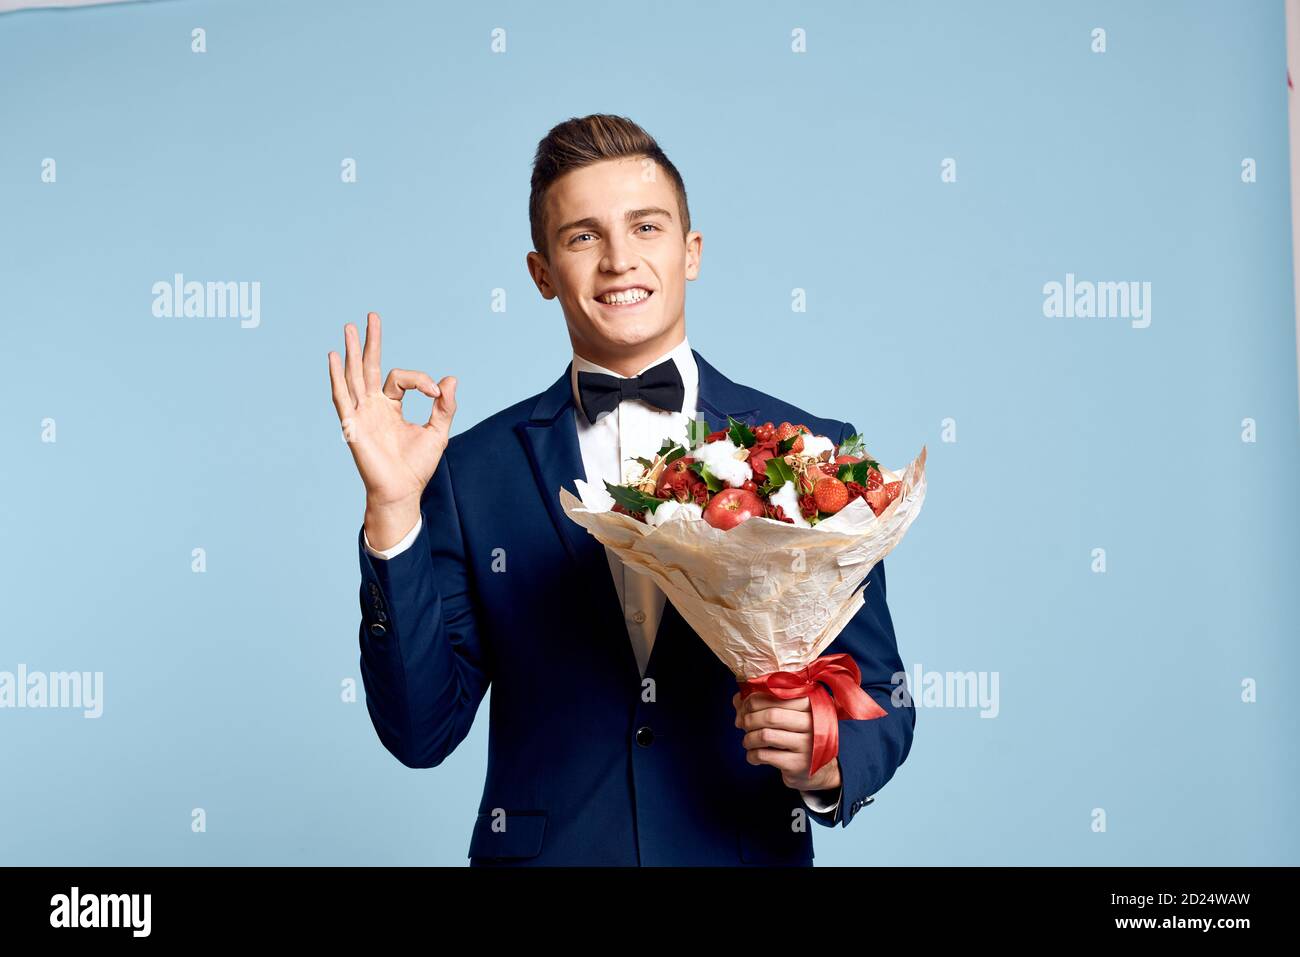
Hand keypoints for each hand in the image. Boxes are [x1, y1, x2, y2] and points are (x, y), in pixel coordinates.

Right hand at [328, 312, 457, 548]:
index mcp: (391, 407)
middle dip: (370, 342)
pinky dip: (337, 377)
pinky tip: (334, 357)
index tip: (437, 394)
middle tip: (371, 316)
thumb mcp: (437, 432)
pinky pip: (342, 397)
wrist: (402, 491)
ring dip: (352, 352)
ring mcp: (361, 414)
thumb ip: (444, 406)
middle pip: (368, 367)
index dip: (421, 381)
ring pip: (354, 376)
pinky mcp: (352, 425)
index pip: (401, 379)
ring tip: (349, 327)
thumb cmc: (416, 467)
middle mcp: (373, 407)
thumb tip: (451, 380)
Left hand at [733, 691, 841, 792]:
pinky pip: (765, 755)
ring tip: (747, 742)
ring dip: (748, 738)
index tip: (744, 708)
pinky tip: (754, 756)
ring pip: (765, 735)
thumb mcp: (788, 716)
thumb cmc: (798, 737)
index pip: (776, 695)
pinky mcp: (798, 764)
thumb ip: (763, 704)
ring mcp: (807, 744)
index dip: (753, 700)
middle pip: (770, 715)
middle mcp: (813, 722)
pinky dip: (752, 755)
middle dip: (749, 719)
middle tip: (742, 724)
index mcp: (811, 704)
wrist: (819, 771)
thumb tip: (738, 699)